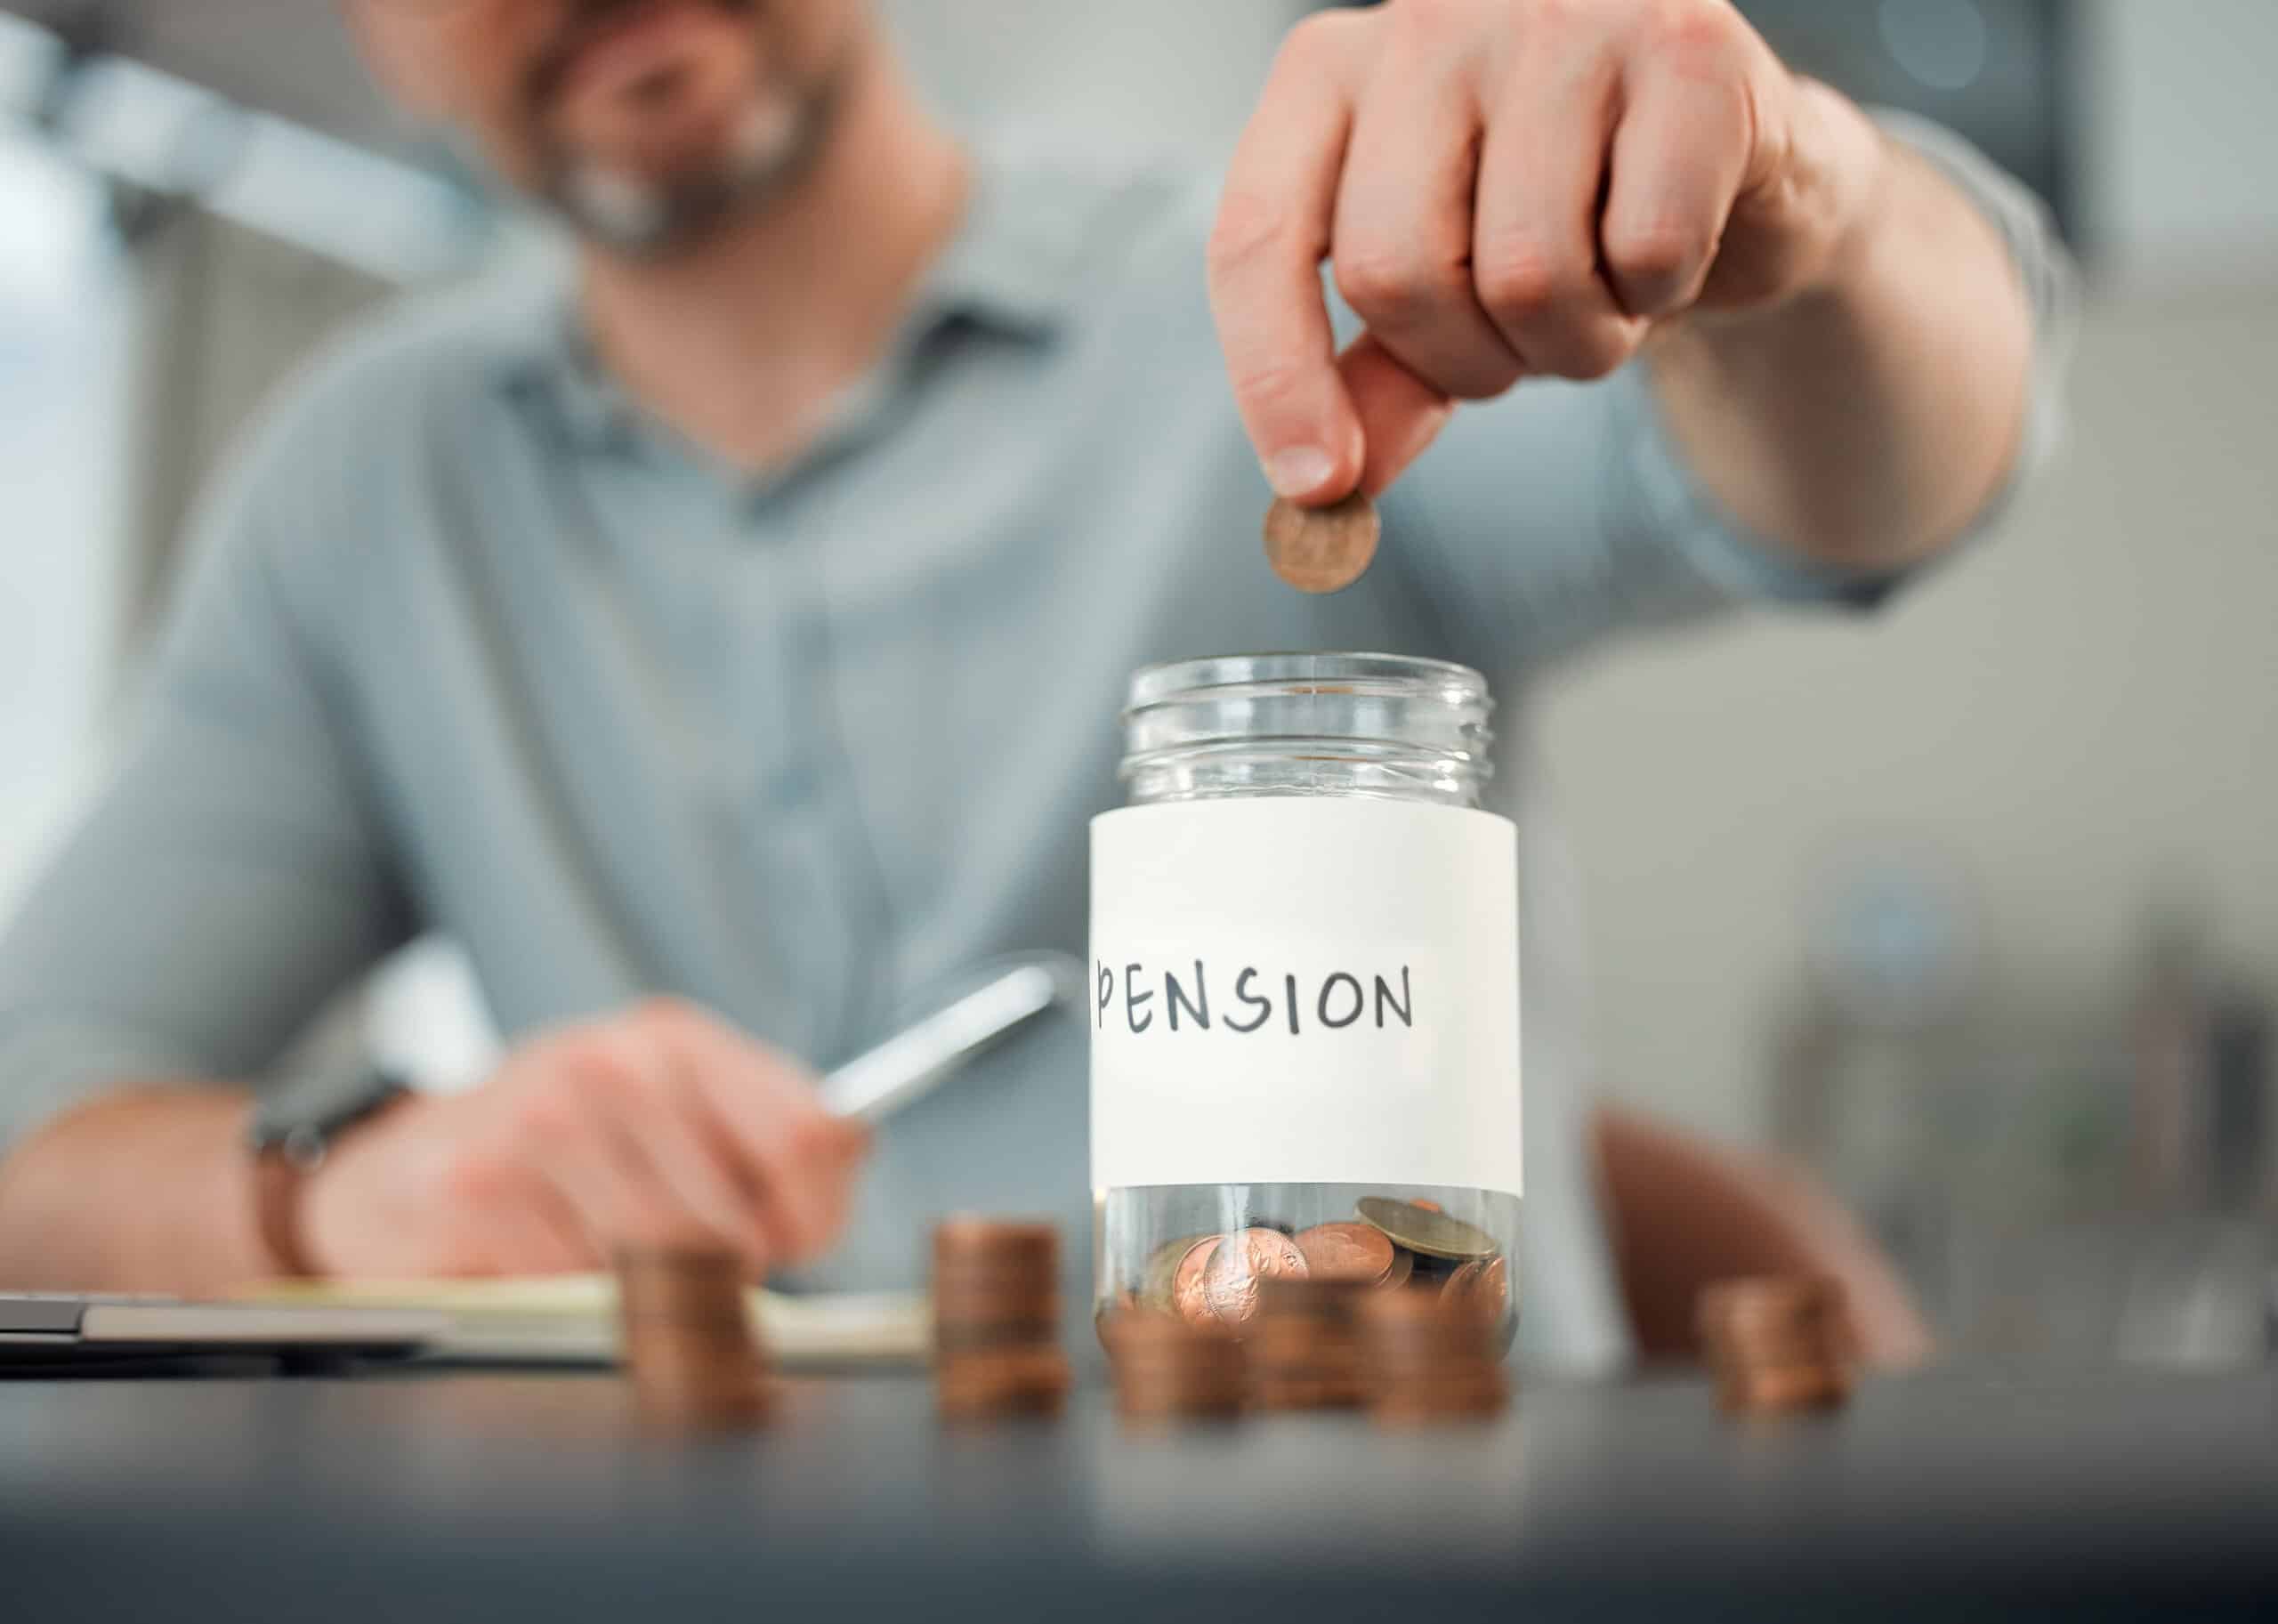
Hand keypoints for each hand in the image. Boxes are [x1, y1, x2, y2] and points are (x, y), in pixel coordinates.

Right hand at [303, 999, 867, 1278]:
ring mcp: (543, 1119)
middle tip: (674, 1270)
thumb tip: (850, 1150)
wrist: (394, 1177)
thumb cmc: (553, 1156)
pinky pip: (575, 1287)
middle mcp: (614, 1064)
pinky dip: (565, 1299)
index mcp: (677, 1041)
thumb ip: (767, 1136)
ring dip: (640, 1292)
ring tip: (598, 1261)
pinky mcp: (480, 1186)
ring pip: (659, 1261)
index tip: (787, 1243)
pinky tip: (533, 1260)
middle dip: (721, 1273)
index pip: (808, 1135)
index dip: (811, 1216)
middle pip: (734, 1220)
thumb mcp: (667, 1117)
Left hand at [1209, 0, 1886, 503]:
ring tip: (1603, 290)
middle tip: (1520, 341)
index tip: (1317, 486)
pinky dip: (1663, 291)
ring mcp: (1560, 15)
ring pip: (1526, 272)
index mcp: (1329, 71)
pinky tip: (1669, 246)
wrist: (1732, 170)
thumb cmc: (1559, 225)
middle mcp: (1432, 17)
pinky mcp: (1687, 41)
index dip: (1276, 377)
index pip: (1259, 236)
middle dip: (1466, 361)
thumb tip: (1323, 489)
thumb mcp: (1441, 308)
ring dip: (1574, 342)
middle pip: (1393, 271)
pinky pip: (1648, 246)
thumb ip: (1374, 385)